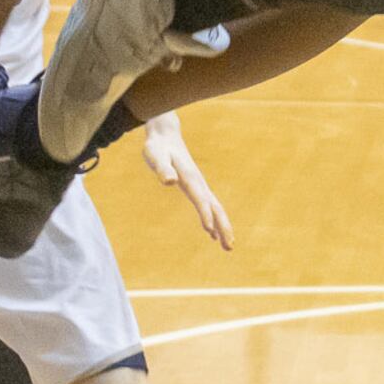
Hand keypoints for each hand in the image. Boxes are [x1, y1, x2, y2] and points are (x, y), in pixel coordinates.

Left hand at [144, 114, 232, 248]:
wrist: (166, 135)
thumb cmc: (158, 147)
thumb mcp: (155, 156)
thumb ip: (162, 169)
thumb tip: (169, 181)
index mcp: (190, 178)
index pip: (200, 199)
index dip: (205, 215)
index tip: (210, 232)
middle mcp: (199, 182)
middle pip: (216, 207)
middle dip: (223, 227)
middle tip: (229, 248)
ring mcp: (199, 185)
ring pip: (215, 208)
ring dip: (223, 227)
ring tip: (227, 246)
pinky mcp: (196, 186)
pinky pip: (209, 205)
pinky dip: (214, 220)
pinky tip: (212, 233)